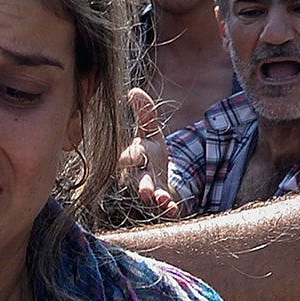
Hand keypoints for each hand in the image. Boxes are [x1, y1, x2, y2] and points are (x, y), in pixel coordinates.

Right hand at [119, 87, 176, 216]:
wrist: (157, 173)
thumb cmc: (149, 150)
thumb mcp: (150, 131)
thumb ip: (145, 113)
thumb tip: (135, 90)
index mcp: (134, 155)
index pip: (129, 156)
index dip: (128, 158)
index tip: (125, 160)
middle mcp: (137, 174)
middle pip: (135, 181)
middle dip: (140, 185)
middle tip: (145, 192)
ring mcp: (148, 187)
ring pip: (148, 194)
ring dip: (155, 198)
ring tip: (162, 200)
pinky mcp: (160, 197)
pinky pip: (163, 204)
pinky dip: (169, 208)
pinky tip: (174, 210)